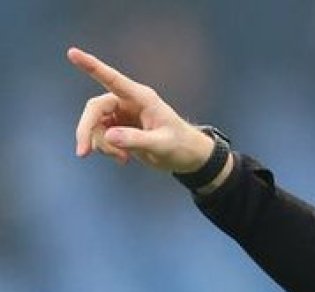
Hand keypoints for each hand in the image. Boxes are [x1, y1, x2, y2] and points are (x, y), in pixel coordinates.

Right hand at [68, 46, 213, 173]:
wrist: (187, 157)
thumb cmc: (180, 145)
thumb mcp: (162, 145)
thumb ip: (137, 140)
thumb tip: (109, 136)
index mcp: (142, 98)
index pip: (112, 79)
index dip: (92, 66)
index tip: (72, 53)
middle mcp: (127, 102)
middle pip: (94, 109)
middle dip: (86, 130)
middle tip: (83, 153)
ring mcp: (121, 115)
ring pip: (95, 125)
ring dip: (102, 145)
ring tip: (123, 159)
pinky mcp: (118, 128)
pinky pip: (100, 136)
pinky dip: (106, 149)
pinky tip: (123, 159)